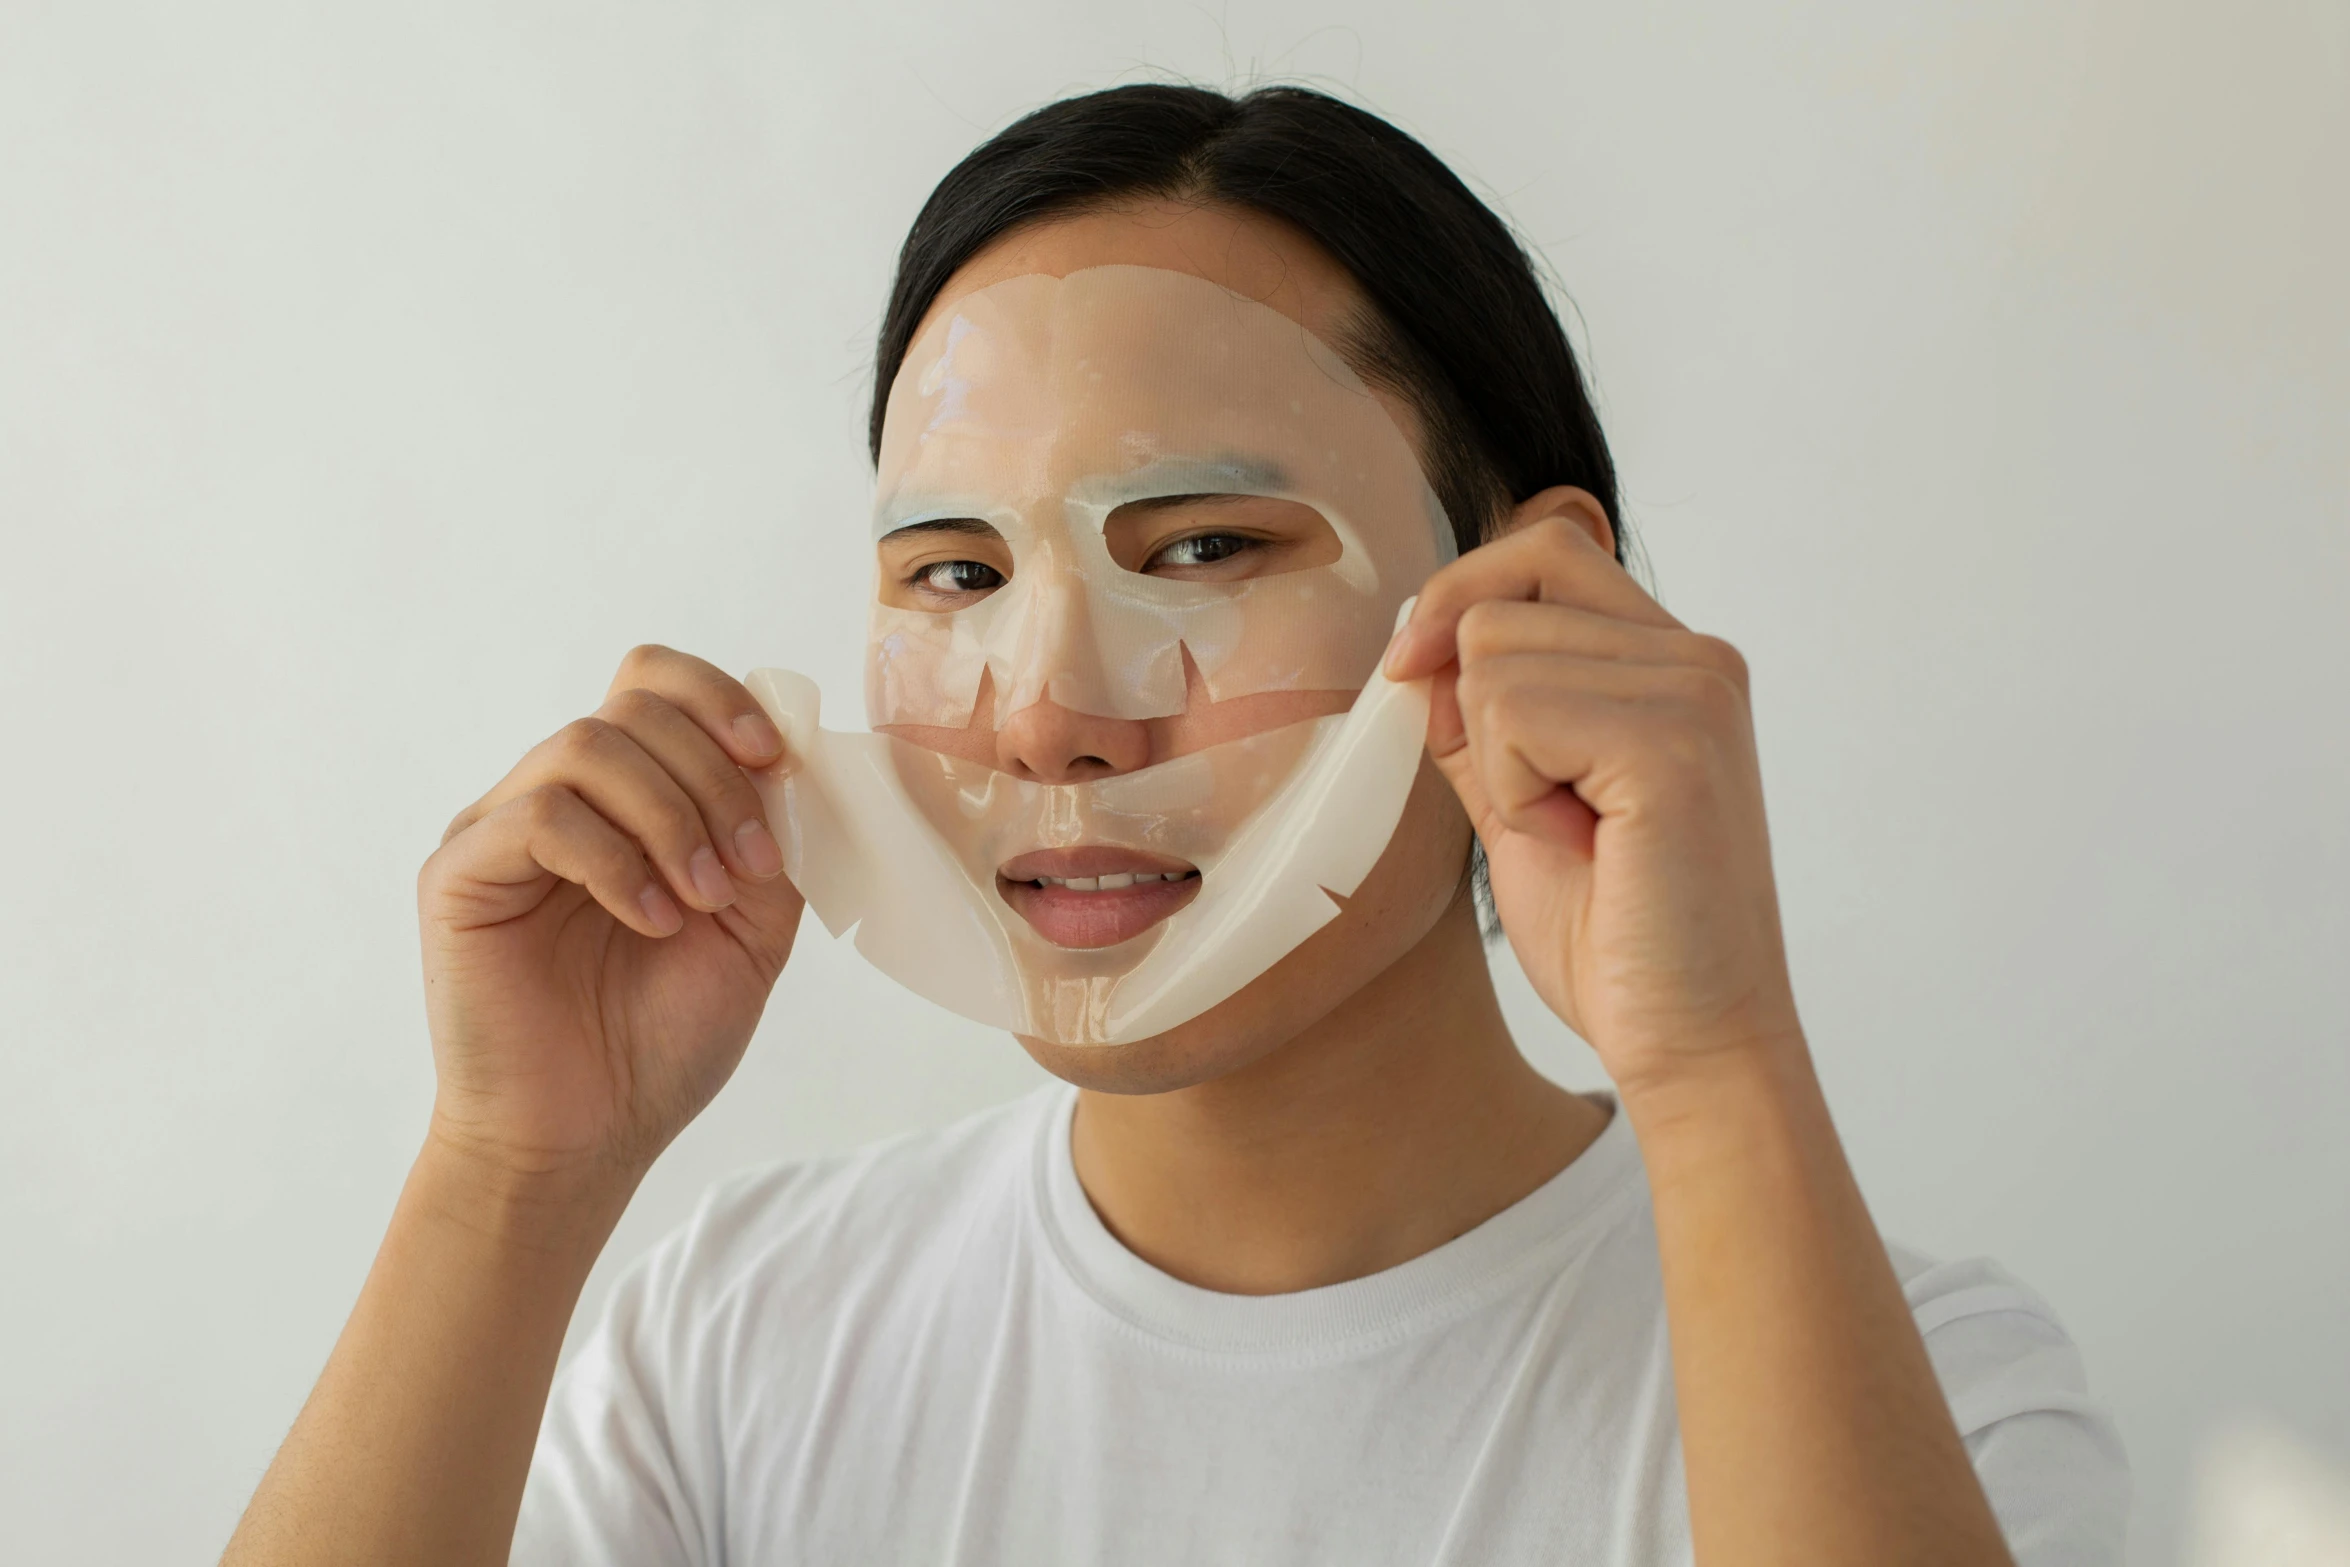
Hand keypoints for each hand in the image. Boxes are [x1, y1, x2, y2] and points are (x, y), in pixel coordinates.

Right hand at [418, 645, 805, 1186]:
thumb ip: (767, 840)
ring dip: (669, 816)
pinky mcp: (461, 874)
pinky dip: (614, 860)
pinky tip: (650, 919)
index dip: (720, 699)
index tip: (775, 762)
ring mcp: (503, 829)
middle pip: (633, 707)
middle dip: (714, 776)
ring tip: (698, 899)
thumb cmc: (658, 1041)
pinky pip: (540, 815)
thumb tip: (786, 763)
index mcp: (626, 800)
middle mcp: (558, 798)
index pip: (655, 684)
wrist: (587, 1138)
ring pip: (588, 746)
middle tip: (746, 866)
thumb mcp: (751, 930)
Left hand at [1385, 497, 1801, 1093]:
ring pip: (1492, 656)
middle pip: (1503, 600)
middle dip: (1476, 711)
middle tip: (1547, 809)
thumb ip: (1481, 719)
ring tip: (1575, 835)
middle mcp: (1698, 657)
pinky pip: (1512, 715)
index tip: (1410, 671)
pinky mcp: (1671, 741)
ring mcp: (1693, 691)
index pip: (1546, 549)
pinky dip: (1514, 792)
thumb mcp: (1521, 802)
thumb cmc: (1615, 939)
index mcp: (1673, 660)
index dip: (1462, 597)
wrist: (1689, 1041)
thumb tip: (1420, 642)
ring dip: (1499, 764)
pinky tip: (1581, 846)